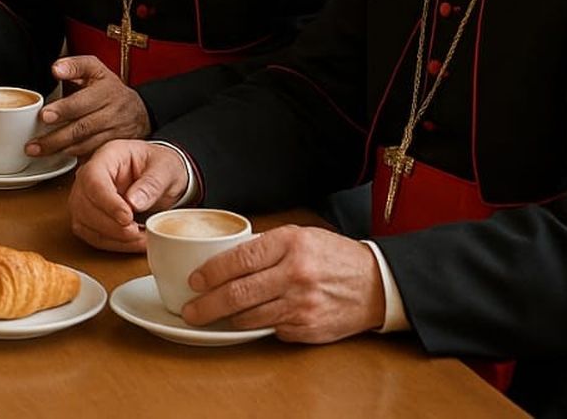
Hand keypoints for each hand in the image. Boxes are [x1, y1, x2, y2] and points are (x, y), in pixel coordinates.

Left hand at [29, 55, 150, 157]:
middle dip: (56, 137)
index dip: (63, 109)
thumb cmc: (109, 88)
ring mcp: (114, 133)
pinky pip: (92, 154)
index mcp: (105, 91)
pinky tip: (57, 159)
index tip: (44, 115)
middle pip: (82, 127)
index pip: (83, 102)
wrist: (139, 111)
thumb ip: (74, 66)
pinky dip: (74, 158)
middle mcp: (111, 113)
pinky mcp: (113, 148)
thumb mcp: (96, 69)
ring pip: (86, 144)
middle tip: (34, 143)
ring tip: (37, 151)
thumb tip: (56, 69)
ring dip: (60, 150)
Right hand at [69, 139, 188, 251]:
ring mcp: (86, 197)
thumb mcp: (165, 169)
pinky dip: (113, 244)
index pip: (93, 179)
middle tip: (136, 232)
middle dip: (110, 225)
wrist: (160, 177)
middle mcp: (90, 176)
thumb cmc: (159, 166)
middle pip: (84, 204)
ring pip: (84, 223)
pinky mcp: (89, 217)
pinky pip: (92, 235)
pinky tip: (133, 242)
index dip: (107, 202)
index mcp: (107, 156)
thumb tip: (134, 201)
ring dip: (112, 237)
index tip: (127, 217)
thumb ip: (152, 184)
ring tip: (140, 239)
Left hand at [181, 225, 386, 342]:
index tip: (194, 280)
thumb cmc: (333, 257)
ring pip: (250, 317)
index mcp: (290, 244)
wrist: (375, 284)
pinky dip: (257, 326)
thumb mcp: (300, 236)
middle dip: (207, 305)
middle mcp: (295, 274)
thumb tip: (222, 260)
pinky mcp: (308, 328)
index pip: (239, 260)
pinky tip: (248, 322)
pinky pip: (271, 330)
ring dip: (227, 319)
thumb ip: (264, 247)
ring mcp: (302, 304)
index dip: (211, 273)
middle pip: (238, 293)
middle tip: (190, 310)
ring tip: (211, 317)